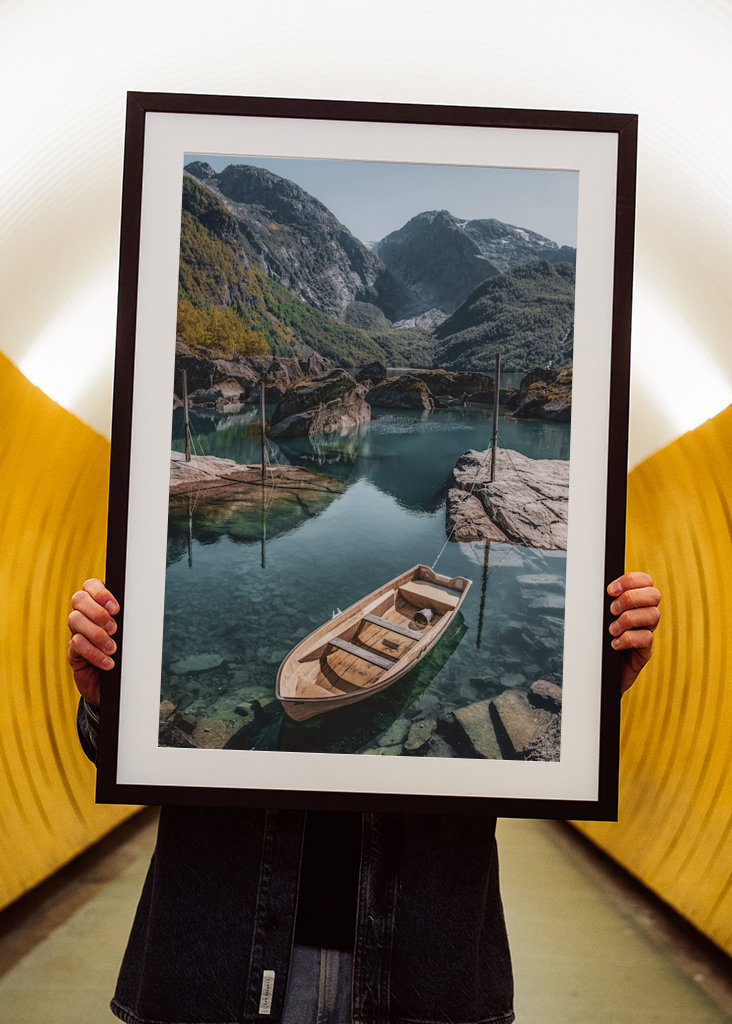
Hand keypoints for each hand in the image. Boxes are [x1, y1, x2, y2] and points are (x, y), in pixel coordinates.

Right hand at [67, 579, 119, 705]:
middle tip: (114, 629)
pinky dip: (94, 653)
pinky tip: (108, 662)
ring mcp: (76, 633)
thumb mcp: (129, 634)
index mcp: (98, 605)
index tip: (116, 608)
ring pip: (75, 620)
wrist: (116, 685)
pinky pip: (77, 644)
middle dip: (98, 612)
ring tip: (112, 648)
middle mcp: (84, 616)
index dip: (100, 592)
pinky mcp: (73, 652)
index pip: (90, 585)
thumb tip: (141, 609)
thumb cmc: (125, 654)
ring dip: (97, 634)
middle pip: (78, 599)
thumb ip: (129, 620)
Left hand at [607, 571, 660, 692]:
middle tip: (612, 610)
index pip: (646, 581)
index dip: (631, 580)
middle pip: (654, 595)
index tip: (610, 590)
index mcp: (635, 602)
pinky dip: (628, 639)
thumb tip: (591, 586)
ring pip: (653, 615)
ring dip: (628, 619)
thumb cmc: (597, 640)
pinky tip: (614, 644)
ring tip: (612, 630)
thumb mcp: (599, 617)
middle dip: (631, 598)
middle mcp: (645, 615)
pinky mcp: (645, 651)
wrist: (598, 672)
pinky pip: (646, 638)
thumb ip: (602, 602)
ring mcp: (647, 632)